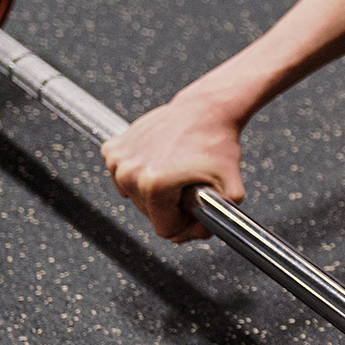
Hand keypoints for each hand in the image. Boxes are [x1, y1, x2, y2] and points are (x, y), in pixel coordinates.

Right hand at [101, 90, 246, 242]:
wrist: (205, 110)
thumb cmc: (217, 143)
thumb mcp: (232, 189)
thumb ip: (221, 220)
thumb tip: (201, 234)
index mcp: (154, 186)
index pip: (165, 230)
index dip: (186, 225)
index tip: (197, 210)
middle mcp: (130, 173)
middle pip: (148, 214)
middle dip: (171, 207)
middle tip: (190, 188)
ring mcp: (117, 160)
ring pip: (135, 197)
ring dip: (155, 192)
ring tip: (176, 173)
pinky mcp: (112, 148)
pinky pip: (123, 176)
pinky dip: (139, 173)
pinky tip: (159, 161)